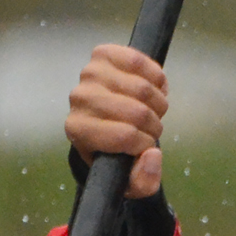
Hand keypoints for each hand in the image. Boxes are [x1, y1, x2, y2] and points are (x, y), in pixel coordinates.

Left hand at [65, 43, 167, 198]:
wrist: (106, 118)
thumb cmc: (116, 151)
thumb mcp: (128, 179)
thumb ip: (143, 181)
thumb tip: (152, 155)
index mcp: (77, 131)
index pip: (126, 135)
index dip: (146, 142)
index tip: (146, 146)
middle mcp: (78, 99)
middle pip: (138, 112)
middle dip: (154, 124)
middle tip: (153, 128)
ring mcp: (89, 73)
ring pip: (143, 88)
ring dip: (158, 102)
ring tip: (154, 111)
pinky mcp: (102, 53)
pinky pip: (141, 62)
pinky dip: (156, 78)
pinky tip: (153, 89)